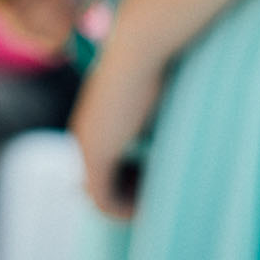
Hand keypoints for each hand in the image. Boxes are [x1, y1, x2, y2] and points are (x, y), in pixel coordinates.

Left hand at [68, 39, 164, 218]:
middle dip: (126, 193)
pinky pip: (103, 200)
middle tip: (155, 195)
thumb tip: (175, 128)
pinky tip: (149, 204)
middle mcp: (83, 134)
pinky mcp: (94, 156)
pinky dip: (124, 210)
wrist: (138, 49)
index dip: (127, 177)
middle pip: (97, 182)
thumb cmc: (155, 62)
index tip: (155, 179)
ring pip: (99, 195)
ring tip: (156, 200)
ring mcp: (85, 146)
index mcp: (95, 120)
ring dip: (127, 204)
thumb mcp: (153, 91)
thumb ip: (151, 114)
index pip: (102, 162)